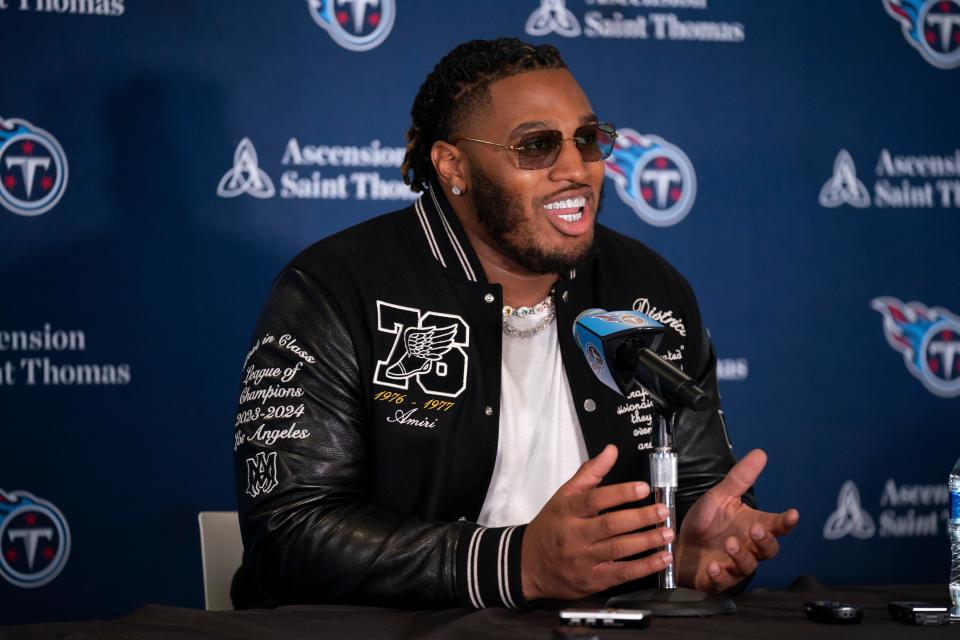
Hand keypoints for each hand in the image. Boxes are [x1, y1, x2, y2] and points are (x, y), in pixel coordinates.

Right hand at [521, 444, 672, 600]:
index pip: (594, 500)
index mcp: (566, 511)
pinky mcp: (592, 580)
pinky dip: (644, 567)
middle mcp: (574, 535)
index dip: (620, 493)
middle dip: (640, 518)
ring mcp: (583, 560)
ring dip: (647, 541)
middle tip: (662, 511)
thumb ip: (589, 474)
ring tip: (667, 533)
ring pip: (619, 549)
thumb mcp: (563, 497)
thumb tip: (611, 451)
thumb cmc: (550, 527)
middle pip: (610, 525)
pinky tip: (662, 558)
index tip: (643, 488)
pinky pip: (621, 573)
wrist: (528, 566)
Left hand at [675, 449, 798, 592]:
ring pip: (748, 566)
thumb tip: (760, 453)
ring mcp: (733, 565)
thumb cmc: (704, 522)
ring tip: (730, 543)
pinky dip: (721, 575)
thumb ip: (740, 478)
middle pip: (768, 549)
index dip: (786, 521)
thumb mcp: (719, 496)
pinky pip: (723, 582)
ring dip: (741, 555)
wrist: (677, 544)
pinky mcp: (716, 579)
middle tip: (755, 529)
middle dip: (765, 540)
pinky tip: (715, 566)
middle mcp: (747, 547)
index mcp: (751, 526)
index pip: (776, 525)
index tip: (792, 514)